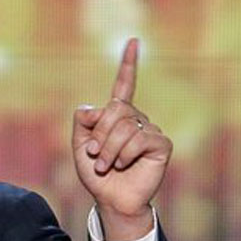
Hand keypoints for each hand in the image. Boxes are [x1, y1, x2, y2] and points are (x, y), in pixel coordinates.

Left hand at [72, 38, 172, 240]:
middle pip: (115, 109)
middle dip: (100, 134)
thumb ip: (82, 123)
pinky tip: (124, 165)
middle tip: (95, 156)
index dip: (128, 64)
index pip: (124, 86)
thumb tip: (92, 107)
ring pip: (124, 126)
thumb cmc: (96, 174)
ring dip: (108, 149)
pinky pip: (138, 139)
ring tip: (106, 165)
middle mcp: (136, 118)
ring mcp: (150, 130)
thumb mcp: (80, 146)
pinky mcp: (160, 144)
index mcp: (116, 116)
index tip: (133, 42)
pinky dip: (124, 154)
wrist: (110, 198)